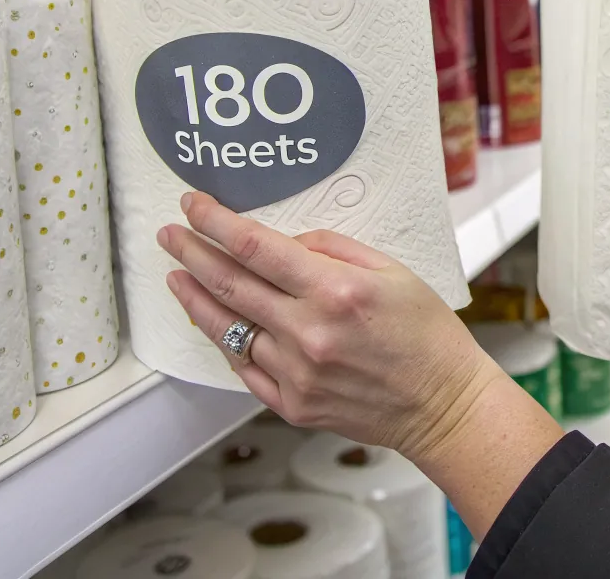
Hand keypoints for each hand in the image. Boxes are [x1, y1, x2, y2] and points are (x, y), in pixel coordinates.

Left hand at [157, 192, 501, 460]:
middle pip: (230, 284)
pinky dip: (226, 340)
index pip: (256, 247)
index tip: (194, 206)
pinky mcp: (292, 404)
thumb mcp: (390, 270)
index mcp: (335, 290)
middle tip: (169, 234)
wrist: (441, 402)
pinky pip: (245, 367)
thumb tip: (285, 244)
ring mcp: (296, 373)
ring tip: (175, 275)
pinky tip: (213, 321)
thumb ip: (332, 249)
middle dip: (192, 252)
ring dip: (196, 297)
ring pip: (228, 328)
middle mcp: (308, 332)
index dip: (216, 223)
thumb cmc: (425, 332)